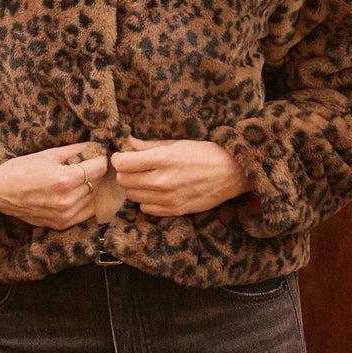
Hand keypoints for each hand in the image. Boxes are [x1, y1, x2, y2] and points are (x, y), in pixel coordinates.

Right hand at [0, 143, 107, 229]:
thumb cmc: (23, 168)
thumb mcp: (50, 154)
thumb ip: (77, 151)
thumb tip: (96, 146)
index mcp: (64, 181)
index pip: (99, 168)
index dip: (100, 158)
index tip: (97, 153)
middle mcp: (66, 201)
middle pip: (97, 183)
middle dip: (96, 171)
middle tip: (89, 163)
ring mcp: (64, 216)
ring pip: (93, 198)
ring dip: (91, 187)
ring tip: (80, 177)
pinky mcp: (61, 225)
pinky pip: (86, 212)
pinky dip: (85, 201)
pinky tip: (75, 192)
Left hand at [111, 137, 249, 216]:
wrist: (232, 173)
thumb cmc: (205, 153)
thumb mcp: (177, 143)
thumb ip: (150, 145)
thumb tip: (129, 141)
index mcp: (163, 159)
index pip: (123, 163)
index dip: (119, 159)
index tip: (123, 156)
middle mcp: (162, 180)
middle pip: (124, 181)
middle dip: (125, 173)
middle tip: (134, 167)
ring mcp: (168, 198)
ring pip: (132, 196)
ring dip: (135, 187)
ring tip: (146, 179)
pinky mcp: (175, 211)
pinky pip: (146, 209)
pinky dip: (147, 200)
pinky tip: (156, 192)